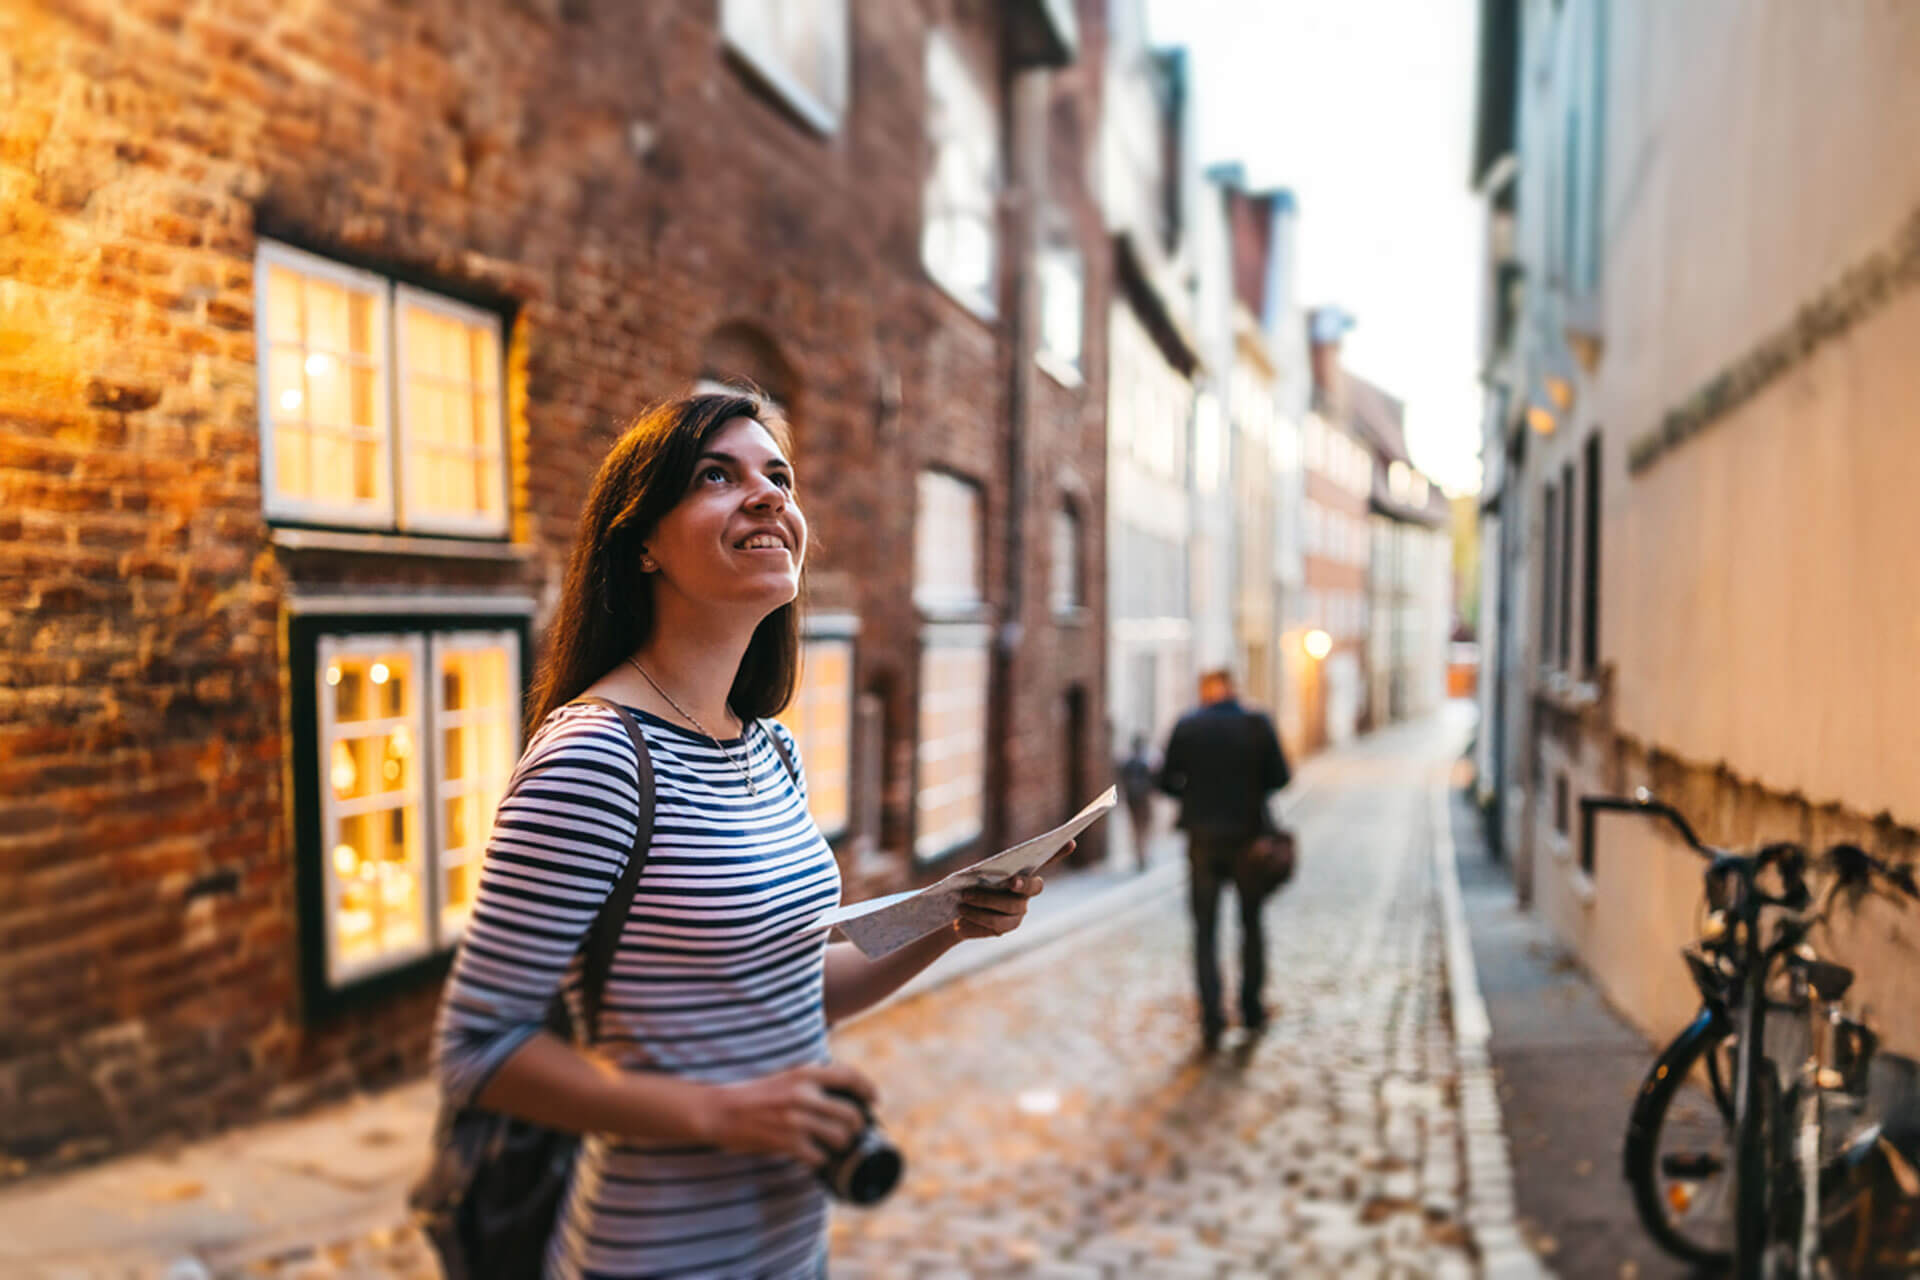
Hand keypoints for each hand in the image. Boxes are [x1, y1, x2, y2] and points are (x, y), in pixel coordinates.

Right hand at [700, 1062, 877, 1166]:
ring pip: (840, 1137)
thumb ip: (812, 1080)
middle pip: (851, 1114)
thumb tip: (843, 1091)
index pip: (849, 1076)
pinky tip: (811, 1156)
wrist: (721, 1110)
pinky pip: (819, 1156)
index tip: (874, 1100)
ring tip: (832, 1145)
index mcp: (805, 1073)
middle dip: (856, 1127)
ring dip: (840, 1145)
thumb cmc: (755, 1095)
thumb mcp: (785, 1076)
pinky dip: (819, 1159)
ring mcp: (797, 1119)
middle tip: (852, 1132)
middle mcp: (804, 1094)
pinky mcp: (788, 1141)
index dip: (868, 1088)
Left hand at [953, 840, 1072, 940]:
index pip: (1046, 861)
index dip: (1059, 852)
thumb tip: (983, 873)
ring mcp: (1018, 913)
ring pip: (1007, 908)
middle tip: (1010, 881)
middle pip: (1032, 888)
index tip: (1071, 842)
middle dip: (1023, 884)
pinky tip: (961, 917)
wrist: (956, 913)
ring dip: (984, 903)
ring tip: (963, 900)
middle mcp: (1026, 895)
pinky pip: (993, 925)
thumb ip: (984, 873)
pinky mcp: (1004, 929)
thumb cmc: (969, 885)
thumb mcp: (975, 874)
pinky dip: (976, 919)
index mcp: (1022, 875)